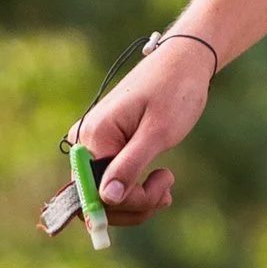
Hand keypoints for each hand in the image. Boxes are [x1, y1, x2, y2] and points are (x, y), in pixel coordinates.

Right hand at [72, 39, 213, 226]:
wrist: (182, 63)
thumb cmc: (174, 92)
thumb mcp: (157, 133)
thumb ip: (129, 166)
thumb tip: (105, 198)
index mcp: (93, 136)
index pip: (97, 193)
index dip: (129, 204)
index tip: (162, 196)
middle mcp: (84, 141)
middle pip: (99, 197)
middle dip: (137, 204)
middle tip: (167, 189)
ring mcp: (93, 143)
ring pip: (107, 194)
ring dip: (139, 200)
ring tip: (166, 183)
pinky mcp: (104, 145)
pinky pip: (112, 179)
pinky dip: (136, 189)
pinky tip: (157, 182)